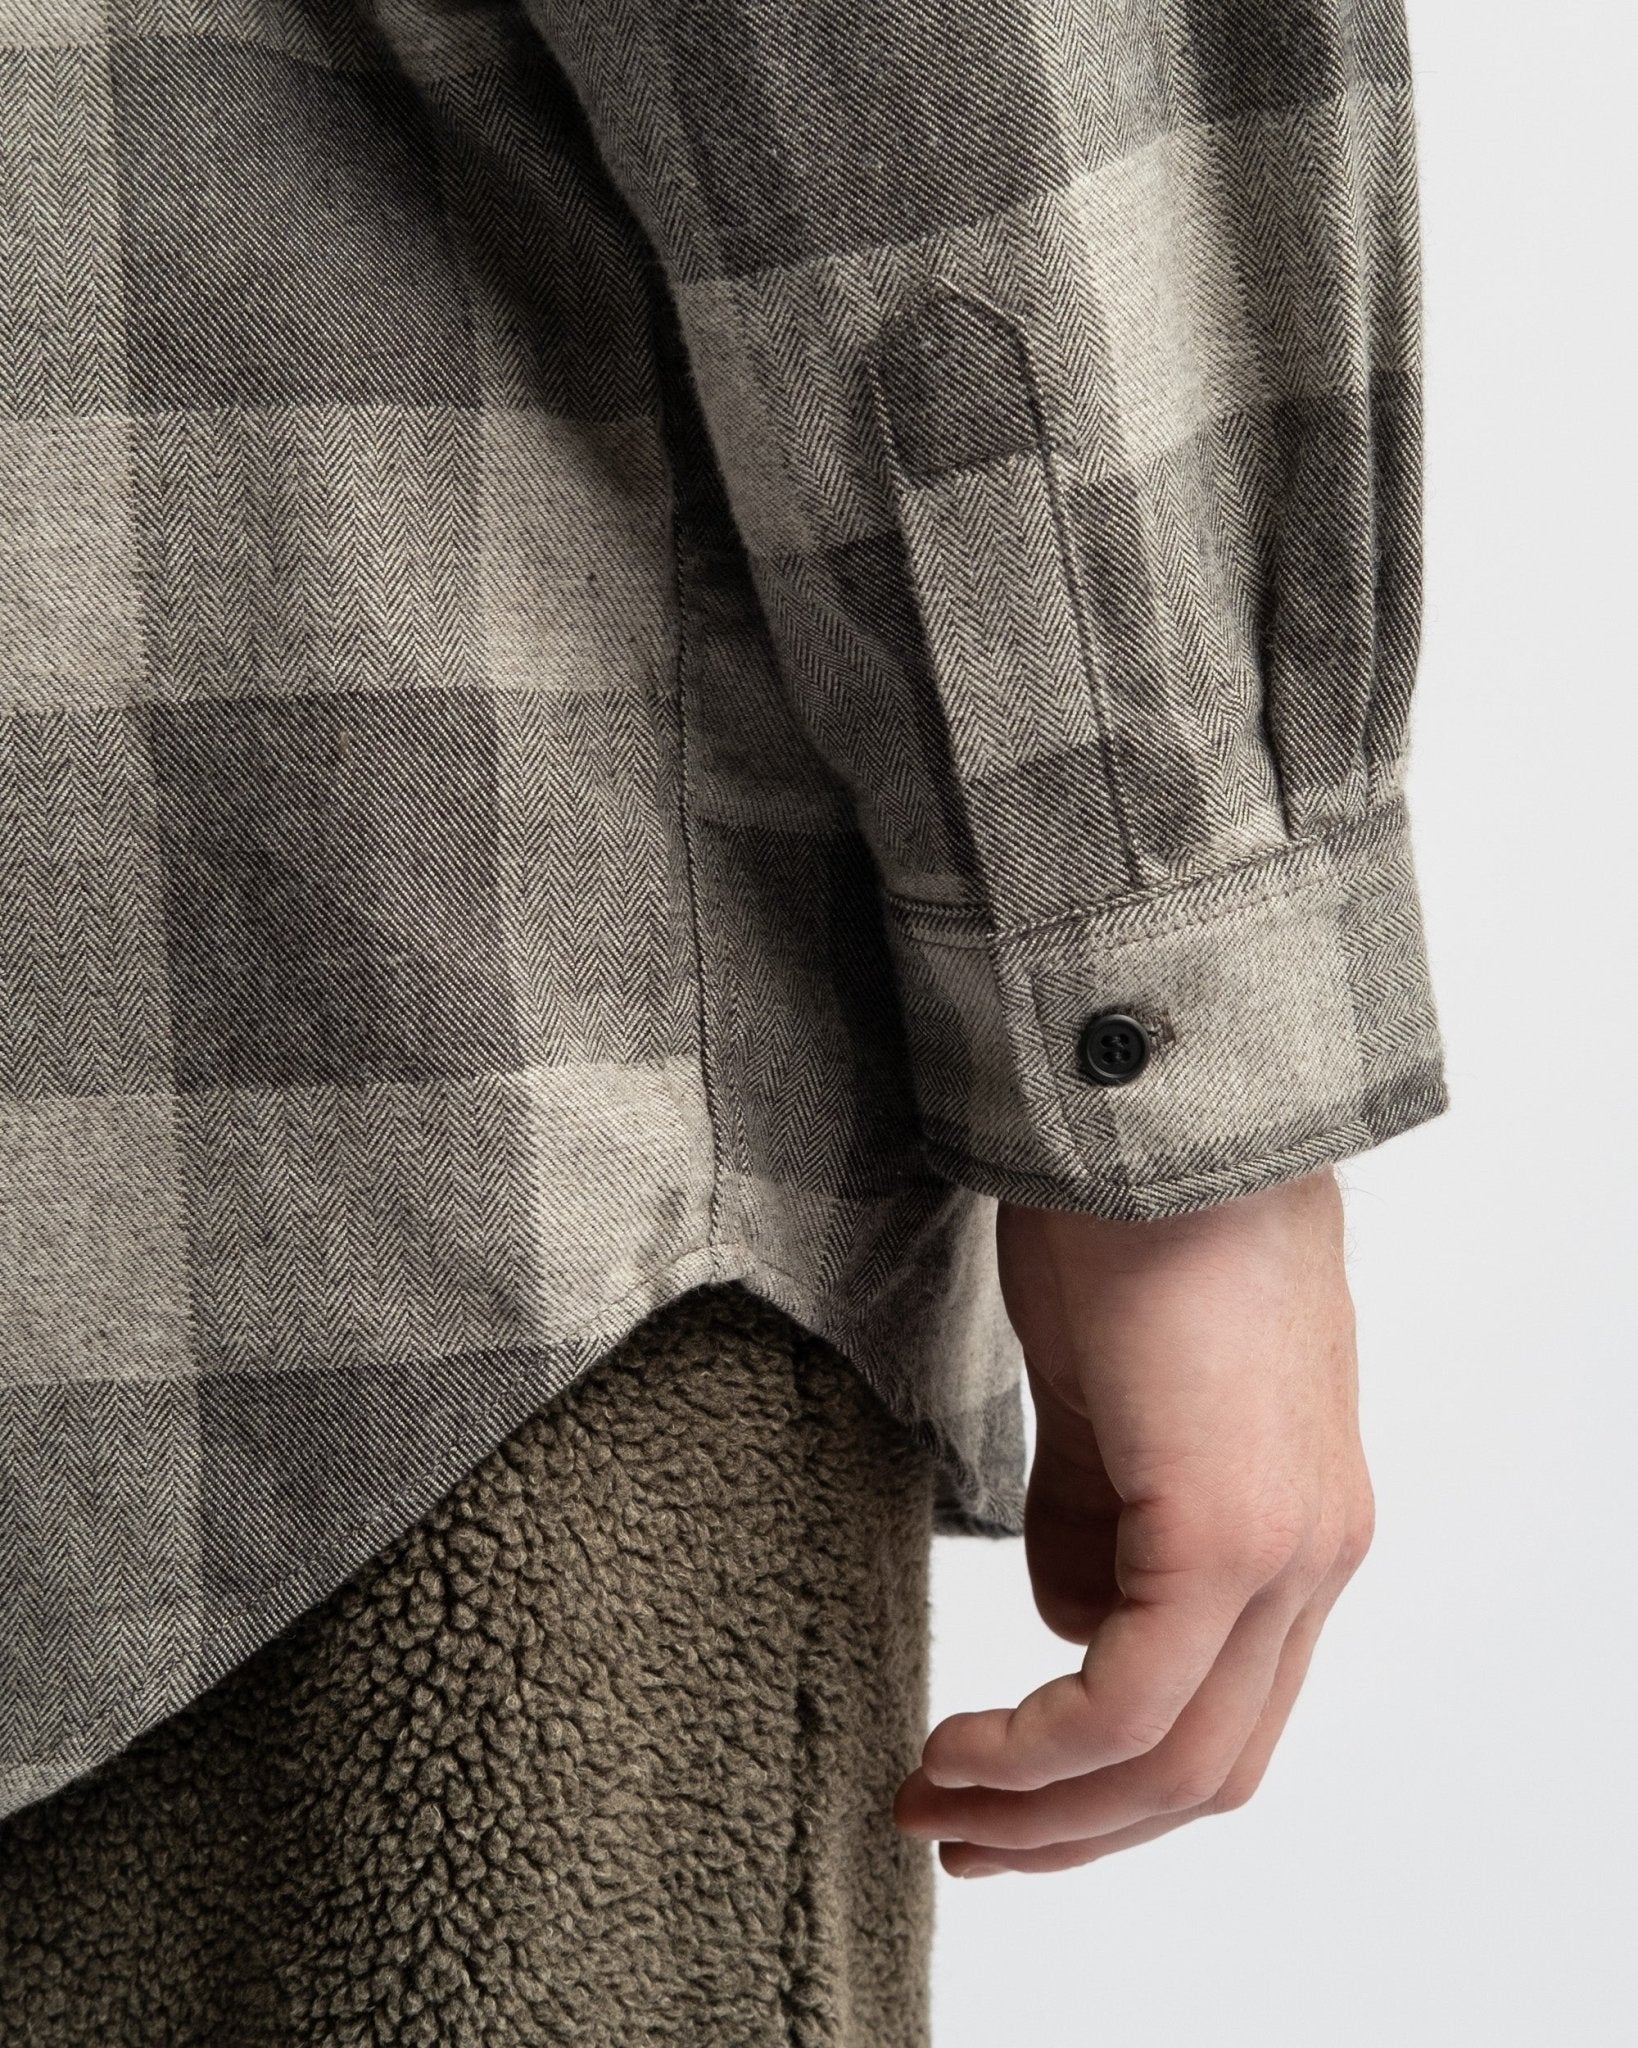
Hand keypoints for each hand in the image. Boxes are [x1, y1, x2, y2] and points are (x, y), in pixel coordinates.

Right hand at [894, 1167, 1373, 1875]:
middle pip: (1209, 1767)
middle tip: (953, 1833)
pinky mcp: (1233, 1528)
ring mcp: (1289, 1547)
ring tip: (934, 1802)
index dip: (1102, 1784)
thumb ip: (1096, 1514)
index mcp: (1291, 1525)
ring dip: (1048, 1807)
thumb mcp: (1100, 1398)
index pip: (1220, 1714)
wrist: (1153, 1110)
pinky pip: (1135, 1698)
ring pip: (1181, 1758)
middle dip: (1071, 1827)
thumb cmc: (1122, 1223)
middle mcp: (1313, 1555)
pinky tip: (963, 1745)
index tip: (986, 1788)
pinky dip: (1044, 1749)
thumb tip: (1066, 1617)